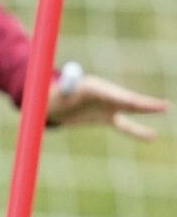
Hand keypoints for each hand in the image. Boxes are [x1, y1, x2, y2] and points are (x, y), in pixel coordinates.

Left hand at [47, 74, 168, 139]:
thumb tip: (68, 80)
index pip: (112, 94)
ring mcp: (108, 106)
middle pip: (127, 100)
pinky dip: (137, 131)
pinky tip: (151, 136)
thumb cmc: (54, 97)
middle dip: (143, 104)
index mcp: (93, 87)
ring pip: (130, 109)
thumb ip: (66, 86)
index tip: (134, 102)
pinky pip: (124, 125)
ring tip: (165, 107)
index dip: (124, 99)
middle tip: (163, 105)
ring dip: (146, 109)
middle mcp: (105, 94)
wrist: (52, 105)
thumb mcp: (57, 93)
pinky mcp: (106, 117)